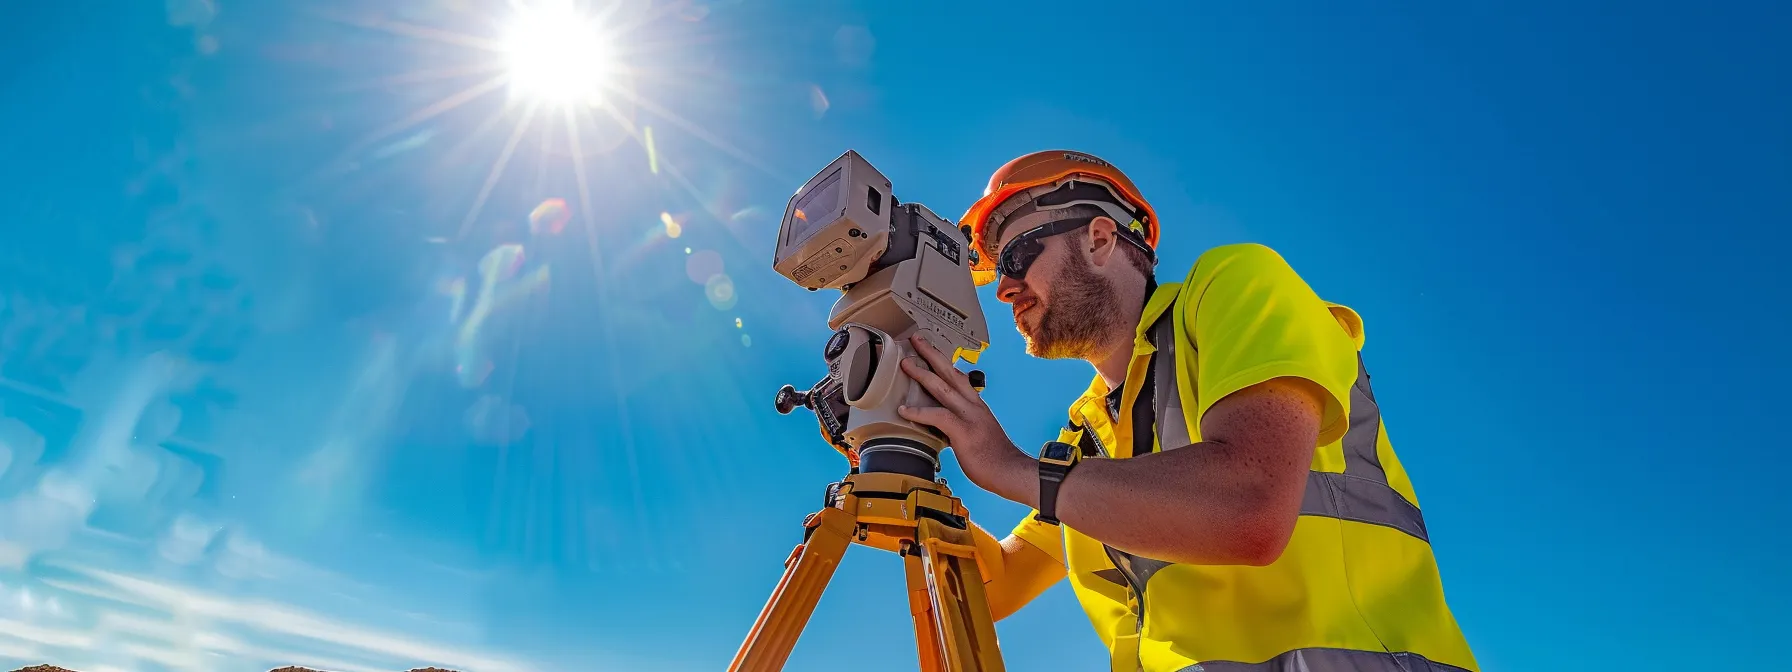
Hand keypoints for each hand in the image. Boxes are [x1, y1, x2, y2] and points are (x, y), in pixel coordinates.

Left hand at [896, 334, 1031, 498]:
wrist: (1011, 472)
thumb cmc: (994, 459)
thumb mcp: (979, 434)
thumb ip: (962, 424)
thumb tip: (943, 426)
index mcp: (977, 405)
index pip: (959, 377)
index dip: (944, 363)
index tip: (932, 351)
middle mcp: (974, 405)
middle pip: (950, 373)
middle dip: (932, 354)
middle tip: (916, 339)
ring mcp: (969, 416)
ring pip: (942, 388)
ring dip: (922, 373)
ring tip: (905, 363)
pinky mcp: (963, 431)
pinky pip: (937, 416)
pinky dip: (919, 411)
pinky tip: (904, 410)